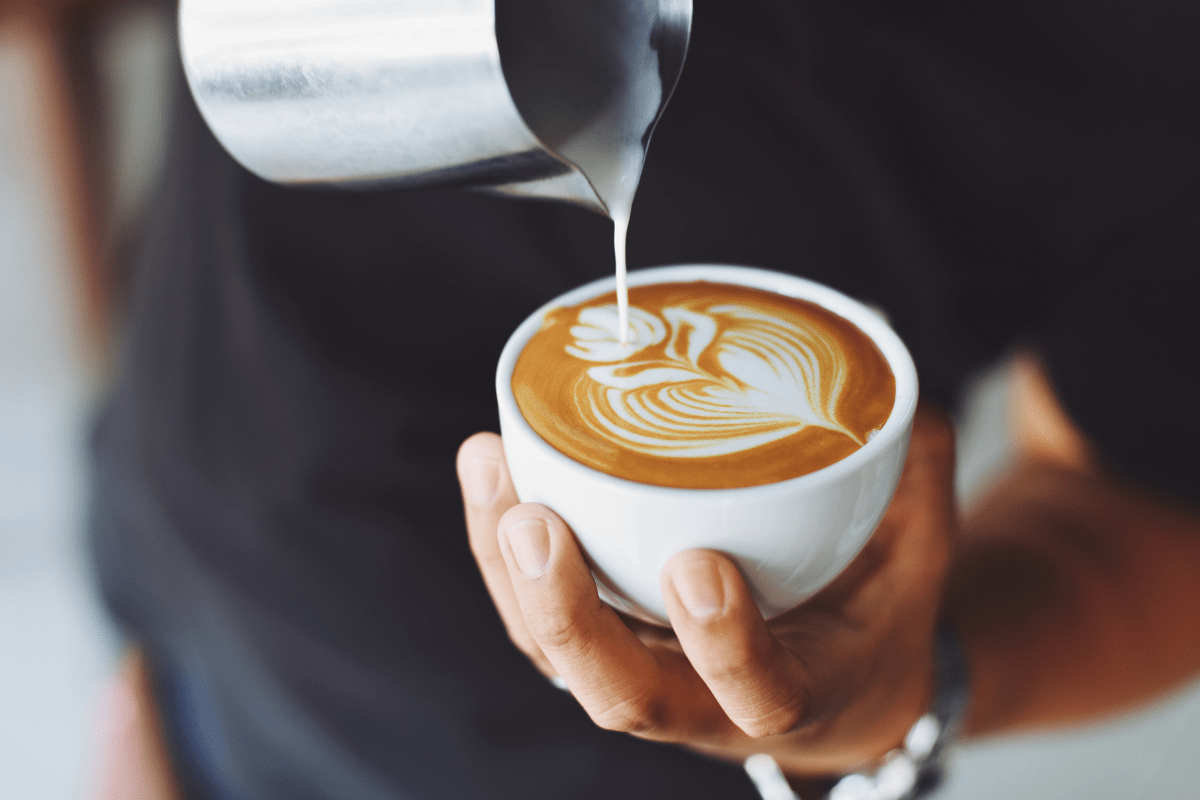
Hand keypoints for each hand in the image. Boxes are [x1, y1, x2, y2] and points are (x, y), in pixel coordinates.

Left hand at [457, 409, 956, 775]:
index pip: (758, 696)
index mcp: (796, 694)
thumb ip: (914, 474)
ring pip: (554, 653)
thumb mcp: (919, 556)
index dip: (725, 645)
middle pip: (619, 694)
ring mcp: (642, 673)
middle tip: (536, 523)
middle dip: (567, 613)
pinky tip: (489, 466)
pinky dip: (500, 545)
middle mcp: (703, 703)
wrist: (835, 682)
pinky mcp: (602, 641)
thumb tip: (892, 370)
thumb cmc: (873, 614)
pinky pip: (534, 614)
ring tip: (491, 466)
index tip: (701, 566)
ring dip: (508, 568)